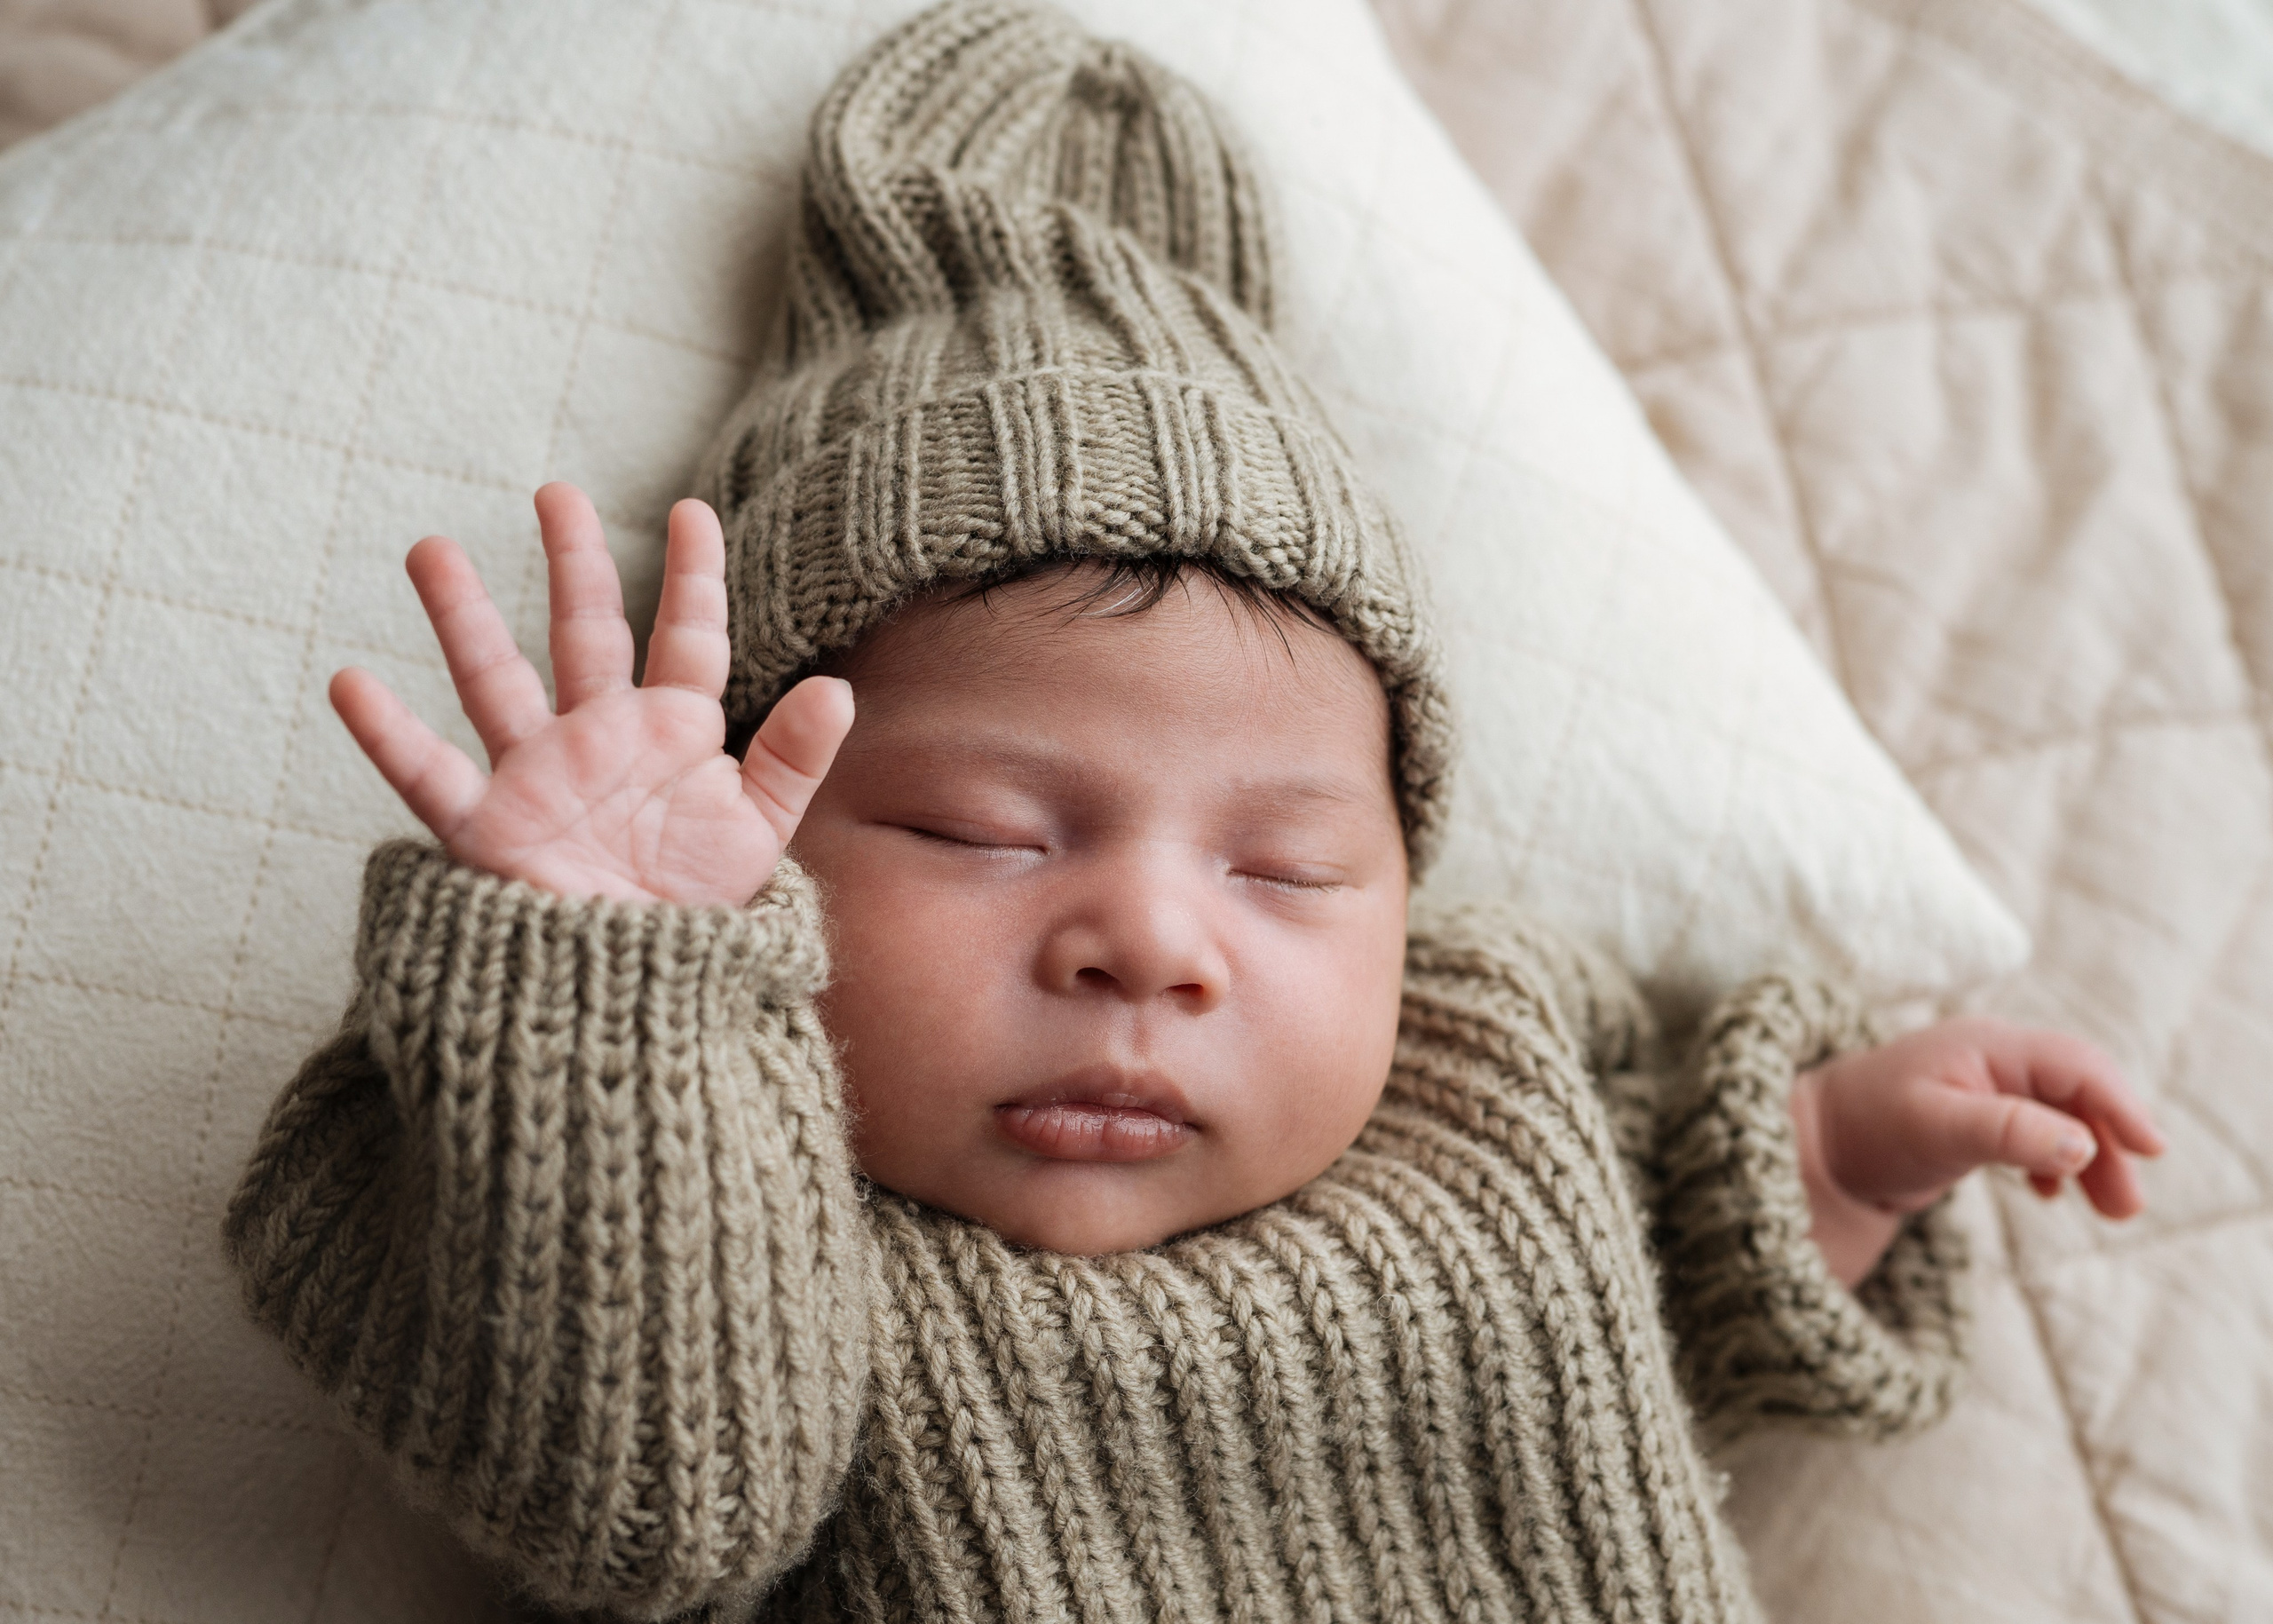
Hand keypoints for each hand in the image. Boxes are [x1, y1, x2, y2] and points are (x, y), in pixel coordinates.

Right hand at [329, 483, 853, 906]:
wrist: (642, 995)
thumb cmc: (698, 914)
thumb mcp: (758, 835)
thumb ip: (793, 760)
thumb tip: (839, 689)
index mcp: (672, 735)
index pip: (687, 638)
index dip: (693, 576)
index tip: (694, 510)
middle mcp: (600, 740)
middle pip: (585, 633)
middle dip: (575, 563)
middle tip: (557, 492)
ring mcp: (539, 777)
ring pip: (494, 679)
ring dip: (463, 615)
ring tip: (431, 548)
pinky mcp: (490, 830)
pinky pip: (430, 774)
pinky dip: (388, 734)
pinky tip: (350, 682)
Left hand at [1790, 1018, 2166, 1285]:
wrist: (1814, 1148)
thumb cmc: (1867, 1127)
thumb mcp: (1936, 1128)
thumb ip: (2008, 1133)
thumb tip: (2083, 1143)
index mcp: (1987, 1044)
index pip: (2076, 1064)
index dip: (2120, 1103)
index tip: (2152, 1150)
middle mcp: (1993, 1058)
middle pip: (2079, 1093)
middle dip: (2111, 1145)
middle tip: (2127, 1208)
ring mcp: (1986, 1087)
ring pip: (2063, 1116)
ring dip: (2091, 1159)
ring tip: (2109, 1211)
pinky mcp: (1977, 1118)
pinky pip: (2038, 1132)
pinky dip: (2055, 1162)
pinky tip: (2050, 1195)